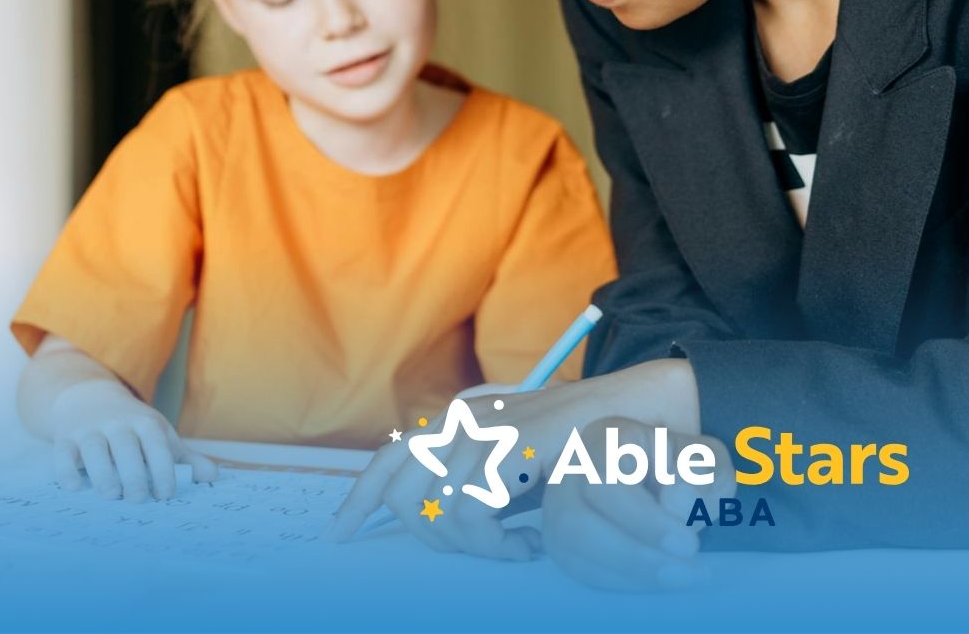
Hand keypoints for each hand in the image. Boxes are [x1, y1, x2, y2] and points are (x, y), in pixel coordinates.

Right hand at [46, 378, 217, 500]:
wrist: (91, 400)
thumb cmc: (133, 427)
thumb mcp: (160, 436)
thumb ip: (185, 458)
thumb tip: (212, 477)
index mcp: (146, 423)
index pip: (157, 446)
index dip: (162, 470)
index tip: (166, 495)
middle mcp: (118, 424)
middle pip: (127, 448)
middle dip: (134, 475)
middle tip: (138, 500)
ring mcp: (90, 430)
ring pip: (95, 450)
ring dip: (103, 474)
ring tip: (112, 495)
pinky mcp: (66, 439)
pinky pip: (64, 455)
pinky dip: (68, 471)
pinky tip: (76, 488)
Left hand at [325, 360, 701, 559]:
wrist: (630, 416)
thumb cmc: (574, 448)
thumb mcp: (513, 460)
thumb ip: (472, 476)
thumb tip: (429, 517)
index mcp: (458, 421)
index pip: (390, 458)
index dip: (359, 501)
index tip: (338, 537)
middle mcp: (463, 420)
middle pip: (402, 493)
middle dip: (431, 539)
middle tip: (479, 551)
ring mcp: (485, 430)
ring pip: (437, 511)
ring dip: (474, 548)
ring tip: (514, 550)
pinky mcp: (509, 447)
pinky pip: (472, 515)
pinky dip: (496, 546)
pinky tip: (528, 547)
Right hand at [542, 417, 734, 590]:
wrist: (666, 480)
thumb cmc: (684, 469)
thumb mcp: (708, 460)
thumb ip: (702, 472)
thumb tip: (675, 500)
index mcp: (609, 438)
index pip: (607, 481)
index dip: (644, 521)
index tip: (688, 545)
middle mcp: (573, 468)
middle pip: (576, 519)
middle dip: (632, 554)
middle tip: (684, 569)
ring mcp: (559, 503)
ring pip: (571, 546)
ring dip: (627, 571)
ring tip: (677, 577)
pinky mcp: (560, 537)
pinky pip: (577, 567)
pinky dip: (618, 580)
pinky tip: (656, 578)